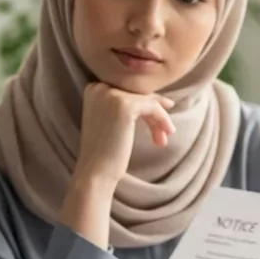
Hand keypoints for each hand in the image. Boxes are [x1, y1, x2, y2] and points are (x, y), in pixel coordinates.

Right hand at [59, 84, 175, 248]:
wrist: (96, 171)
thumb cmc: (105, 151)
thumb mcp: (112, 121)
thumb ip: (125, 105)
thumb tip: (160, 98)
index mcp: (94, 88)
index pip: (128, 90)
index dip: (145, 103)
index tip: (158, 119)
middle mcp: (100, 87)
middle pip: (138, 94)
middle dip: (154, 113)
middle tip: (165, 132)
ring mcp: (111, 94)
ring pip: (147, 100)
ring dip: (159, 119)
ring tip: (163, 138)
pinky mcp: (124, 105)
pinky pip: (152, 106)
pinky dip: (162, 119)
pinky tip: (165, 135)